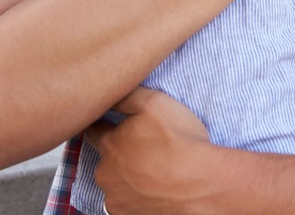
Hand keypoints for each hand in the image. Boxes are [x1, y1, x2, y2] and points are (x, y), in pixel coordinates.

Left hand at [86, 88, 214, 214]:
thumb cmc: (179, 142)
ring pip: (116, 183)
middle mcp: (105, 173)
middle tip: (146, 149)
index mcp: (109, 144)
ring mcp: (116, 198)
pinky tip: (155, 188)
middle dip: (120, 153)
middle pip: (106, 159)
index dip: (104, 124)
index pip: (94, 130)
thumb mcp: (154, 102)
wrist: (200, 184)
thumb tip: (111, 92)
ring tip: (154, 171)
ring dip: (128, 177)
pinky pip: (127, 202)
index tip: (114, 123)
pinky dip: (137, 196)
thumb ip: (128, 96)